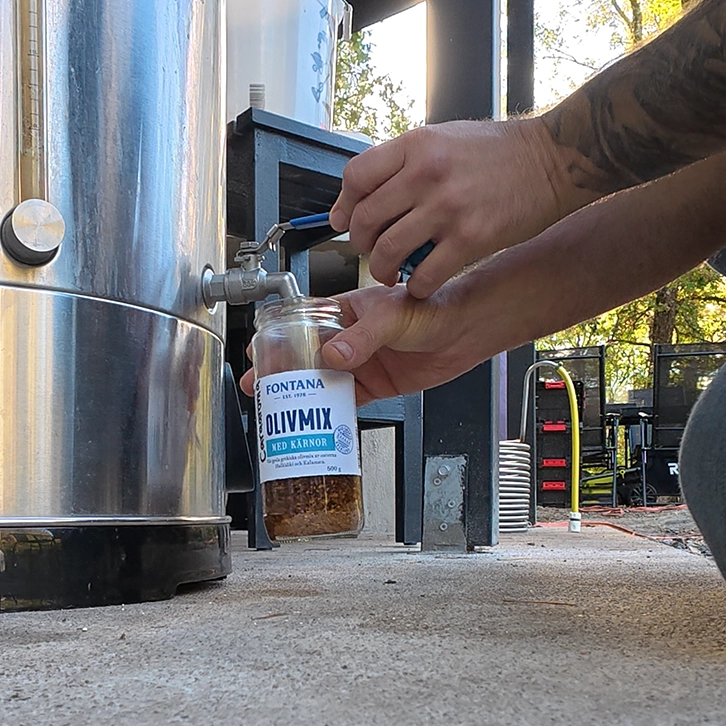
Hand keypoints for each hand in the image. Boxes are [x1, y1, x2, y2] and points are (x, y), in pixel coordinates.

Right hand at [241, 284, 494, 405]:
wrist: (467, 330)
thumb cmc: (434, 306)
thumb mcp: (392, 316)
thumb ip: (363, 337)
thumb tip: (334, 355)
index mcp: (347, 310)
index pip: (302, 323)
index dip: (278, 338)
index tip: (259, 351)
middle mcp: (350, 337)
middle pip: (306, 355)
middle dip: (281, 370)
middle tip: (259, 384)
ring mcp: (363, 362)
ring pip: (323, 380)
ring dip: (301, 393)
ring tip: (278, 405)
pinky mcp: (377, 384)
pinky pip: (347, 399)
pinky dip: (331, 410)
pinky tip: (316, 418)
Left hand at [329, 118, 582, 298]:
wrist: (552, 160)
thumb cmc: (499, 151)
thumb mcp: (443, 138)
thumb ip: (405, 161)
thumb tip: (365, 190)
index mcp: (416, 146)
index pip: (355, 177)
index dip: (344, 205)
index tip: (344, 220)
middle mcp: (426, 174)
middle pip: (366, 219)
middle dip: (360, 243)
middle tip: (370, 251)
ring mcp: (448, 207)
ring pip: (388, 250)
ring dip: (383, 269)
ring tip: (391, 272)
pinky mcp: (471, 237)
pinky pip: (425, 274)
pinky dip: (417, 286)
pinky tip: (421, 284)